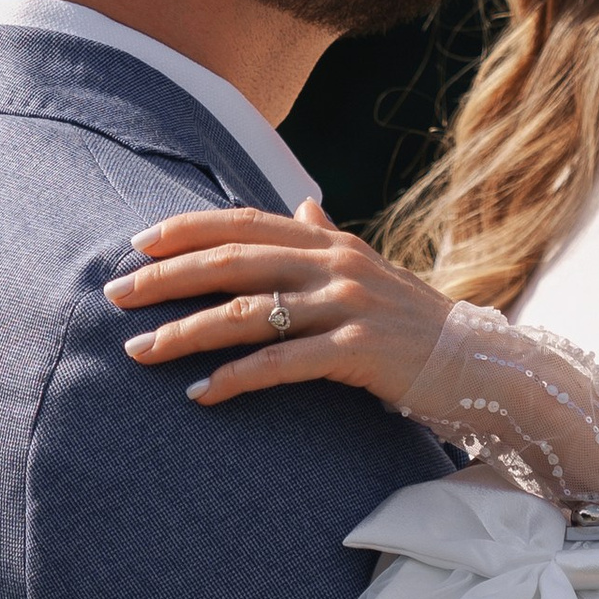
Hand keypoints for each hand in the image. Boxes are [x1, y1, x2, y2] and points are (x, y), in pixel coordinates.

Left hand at [103, 201, 449, 409]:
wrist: (482, 365)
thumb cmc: (418, 323)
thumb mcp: (375, 270)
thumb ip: (331, 238)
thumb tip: (304, 204)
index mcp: (332, 242)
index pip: (245, 222)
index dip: (187, 229)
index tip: (136, 243)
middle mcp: (336, 265)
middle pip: (233, 262)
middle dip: (167, 277)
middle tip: (116, 295)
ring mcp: (348, 307)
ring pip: (247, 313)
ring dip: (185, 332)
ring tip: (140, 350)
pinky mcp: (358, 353)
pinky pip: (282, 364)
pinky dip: (235, 378)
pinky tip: (200, 395)